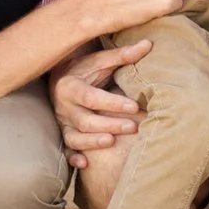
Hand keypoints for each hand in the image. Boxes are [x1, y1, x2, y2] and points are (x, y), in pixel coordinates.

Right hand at [50, 40, 147, 167]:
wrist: (60, 77)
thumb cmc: (85, 68)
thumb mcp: (101, 60)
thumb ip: (123, 55)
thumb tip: (148, 44)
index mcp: (71, 86)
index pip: (92, 98)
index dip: (112, 104)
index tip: (134, 107)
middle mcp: (64, 107)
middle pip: (85, 121)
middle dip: (109, 125)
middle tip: (133, 127)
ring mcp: (63, 122)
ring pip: (74, 137)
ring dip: (92, 142)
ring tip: (112, 142)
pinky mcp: (64, 133)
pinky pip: (65, 149)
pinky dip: (73, 158)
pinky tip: (85, 164)